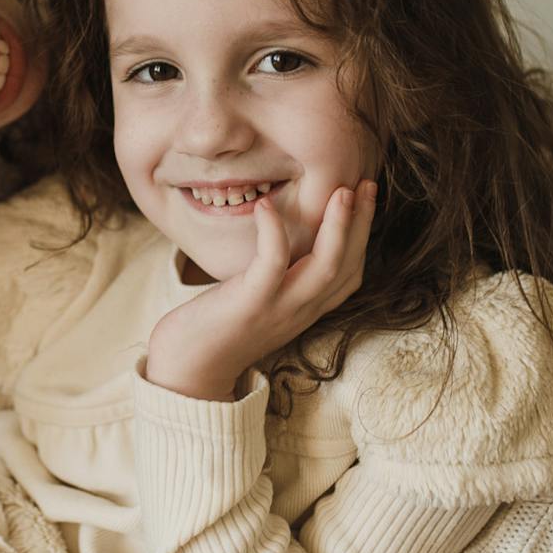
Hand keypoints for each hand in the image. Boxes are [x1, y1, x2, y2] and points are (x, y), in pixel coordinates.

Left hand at [146, 180, 377, 400]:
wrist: (186, 369)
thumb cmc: (215, 328)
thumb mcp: (258, 301)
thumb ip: (277, 279)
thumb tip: (281, 243)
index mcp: (305, 310)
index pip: (350, 275)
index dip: (363, 237)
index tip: (365, 200)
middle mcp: (300, 312)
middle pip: (347, 267)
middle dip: (362, 224)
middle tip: (366, 183)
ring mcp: (278, 309)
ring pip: (324, 267)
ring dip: (338, 228)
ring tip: (342, 191)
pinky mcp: (250, 304)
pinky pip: (272, 265)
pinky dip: (273, 233)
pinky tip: (267, 206)